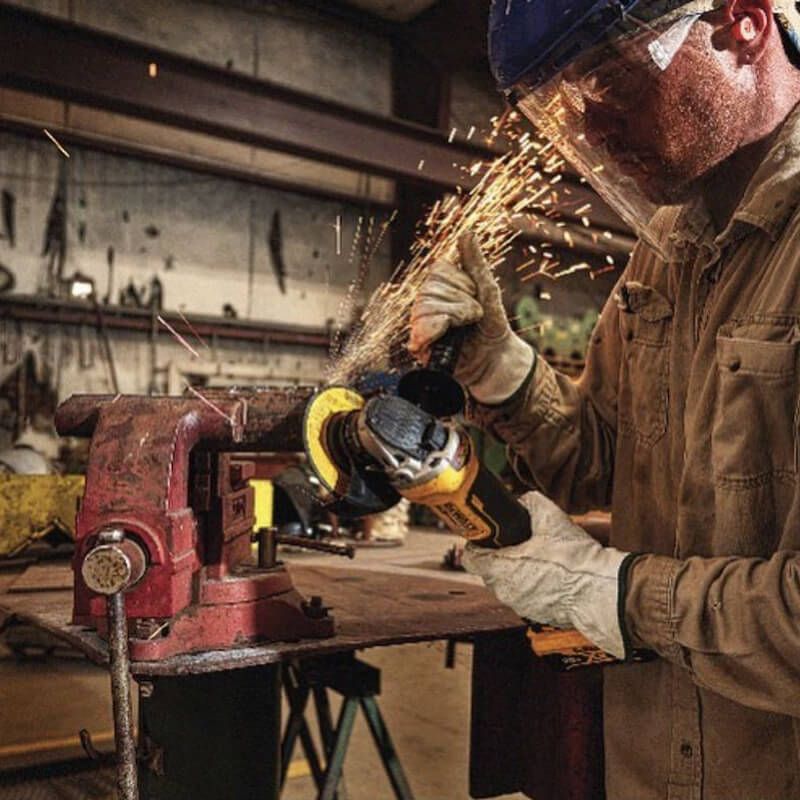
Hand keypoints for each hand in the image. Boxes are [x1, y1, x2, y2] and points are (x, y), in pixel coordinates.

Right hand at [408, 232, 533, 404]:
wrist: (496, 357)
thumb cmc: (492, 324)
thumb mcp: (488, 289)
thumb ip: (475, 262)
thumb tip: (467, 234)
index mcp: (441, 287)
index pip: (437, 271)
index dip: (460, 283)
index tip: (475, 295)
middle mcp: (427, 303)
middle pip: (430, 290)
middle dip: (459, 302)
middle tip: (474, 315)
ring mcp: (422, 324)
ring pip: (425, 308)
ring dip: (454, 316)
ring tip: (466, 326)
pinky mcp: (421, 346)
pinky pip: (420, 329)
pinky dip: (437, 330)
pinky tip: (448, 334)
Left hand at [462, 491, 631, 658]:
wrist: (602, 592)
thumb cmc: (575, 559)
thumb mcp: (551, 517)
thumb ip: (529, 502)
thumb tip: (521, 500)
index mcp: (500, 569)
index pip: (470, 558)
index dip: (477, 543)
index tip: (488, 535)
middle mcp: (505, 591)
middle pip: (489, 570)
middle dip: (500, 555)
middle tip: (518, 542)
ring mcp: (521, 606)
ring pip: (508, 584)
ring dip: (516, 571)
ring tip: (538, 556)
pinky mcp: (537, 615)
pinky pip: (526, 596)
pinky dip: (532, 585)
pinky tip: (550, 573)